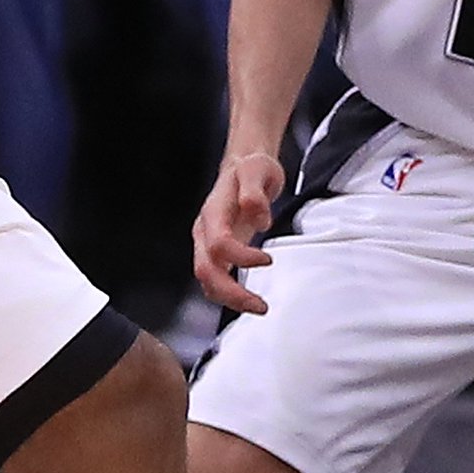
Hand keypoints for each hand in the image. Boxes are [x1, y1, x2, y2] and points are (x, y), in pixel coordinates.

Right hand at [192, 150, 283, 314]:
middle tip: (260, 305)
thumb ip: (255, 192)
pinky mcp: (219, 252)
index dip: (241, 257)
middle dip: (231, 293)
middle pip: (206, 271)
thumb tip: (259, 218)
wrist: (244, 165)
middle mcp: (206, 231)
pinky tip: (249, 299)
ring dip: (231, 298)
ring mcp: (209, 243)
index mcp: (213, 212)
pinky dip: (230, 293)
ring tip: (259, 307)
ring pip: (208, 281)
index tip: (267, 260)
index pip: (219, 244)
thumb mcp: (258, 169)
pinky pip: (217, 279)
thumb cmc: (251, 168)